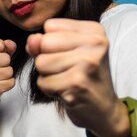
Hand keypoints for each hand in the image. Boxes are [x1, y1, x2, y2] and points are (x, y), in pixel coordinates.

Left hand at [26, 19, 128, 136]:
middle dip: (47, 60)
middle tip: (68, 70)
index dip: (51, 43)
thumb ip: (46, 42)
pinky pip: (43, 82)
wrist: (104, 109)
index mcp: (95, 31)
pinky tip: (66, 91)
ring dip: (48, 76)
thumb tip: (32, 40)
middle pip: (43, 43)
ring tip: (67, 80)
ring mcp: (87, 64)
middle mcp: (95, 44)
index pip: (50, 26)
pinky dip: (50, 90)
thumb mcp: (69, 52)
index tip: (70, 56)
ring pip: (41, 63)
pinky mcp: (77, 84)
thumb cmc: (85, 77)